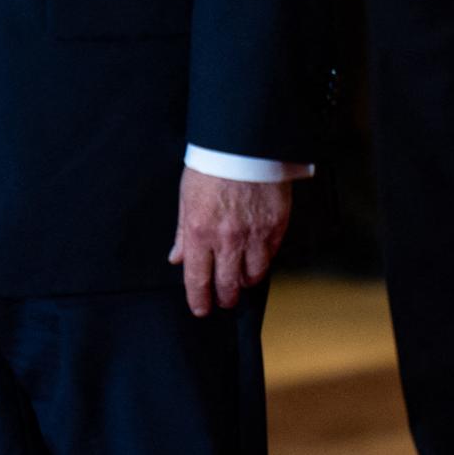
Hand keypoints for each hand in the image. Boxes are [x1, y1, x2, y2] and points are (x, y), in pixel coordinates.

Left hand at [168, 168, 291, 317]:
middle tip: (223, 301)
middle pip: (228, 284)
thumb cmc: (211, 168)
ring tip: (241, 281)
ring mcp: (255, 234)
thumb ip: (183, 234)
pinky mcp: (276, 226)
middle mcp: (228, 239)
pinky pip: (271, 256)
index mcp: (200, 232)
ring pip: (253, 275)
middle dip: (225, 298)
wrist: (244, 145)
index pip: (198, 279)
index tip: (201, 309)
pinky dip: (263, 262)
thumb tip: (177, 259)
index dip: (199, 299)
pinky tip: (257, 259)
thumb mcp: (186, 200)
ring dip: (245, 282)